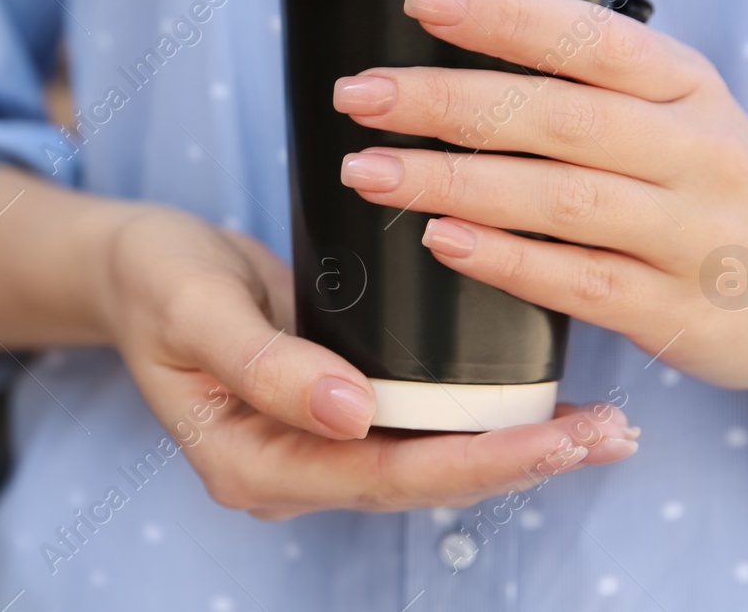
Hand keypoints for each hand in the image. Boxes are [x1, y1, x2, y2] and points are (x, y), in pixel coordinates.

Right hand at [94, 207, 640, 519]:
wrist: (135, 267)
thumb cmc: (155, 279)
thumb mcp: (193, 308)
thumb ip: (263, 364)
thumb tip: (351, 415)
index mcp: (251, 464)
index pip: (381, 477)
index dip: (472, 461)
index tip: (555, 440)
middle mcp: (292, 470)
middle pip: (422, 481)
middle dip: (519, 461)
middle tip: (612, 434)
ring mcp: (315, 446)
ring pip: (428, 461)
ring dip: (514, 445)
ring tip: (603, 426)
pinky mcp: (337, 411)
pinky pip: (417, 427)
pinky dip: (480, 416)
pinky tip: (540, 397)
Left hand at [333, 0, 747, 400]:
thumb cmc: (709, 180)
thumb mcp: (675, 108)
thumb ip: (585, 83)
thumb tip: (445, 53)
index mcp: (683, 84)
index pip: (589, 37)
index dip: (506, 16)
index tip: (421, 2)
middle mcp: (692, 150)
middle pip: (557, 116)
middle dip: (446, 101)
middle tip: (359, 96)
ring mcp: (688, 233)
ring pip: (561, 199)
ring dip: (455, 181)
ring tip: (369, 171)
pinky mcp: (676, 309)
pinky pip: (579, 282)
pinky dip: (505, 260)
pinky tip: (440, 241)